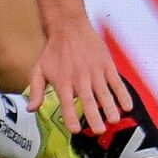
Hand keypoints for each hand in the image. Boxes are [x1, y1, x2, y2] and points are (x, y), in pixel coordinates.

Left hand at [26, 14, 130, 135]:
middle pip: (88, 100)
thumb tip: (30, 110)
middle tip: (99, 130)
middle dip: (94, 116)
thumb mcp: (38, 70)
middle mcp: (79, 78)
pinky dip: (122, 94)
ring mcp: (95, 71)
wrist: (68, 27)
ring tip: (114, 120)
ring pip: (104, 92)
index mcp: (63, 82)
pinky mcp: (106, 65)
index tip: (75, 130)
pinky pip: (116, 82)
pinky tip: (127, 106)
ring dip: (110, 107)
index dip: (71, 117)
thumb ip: (35, 91)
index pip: (66, 103)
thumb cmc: (53, 52)